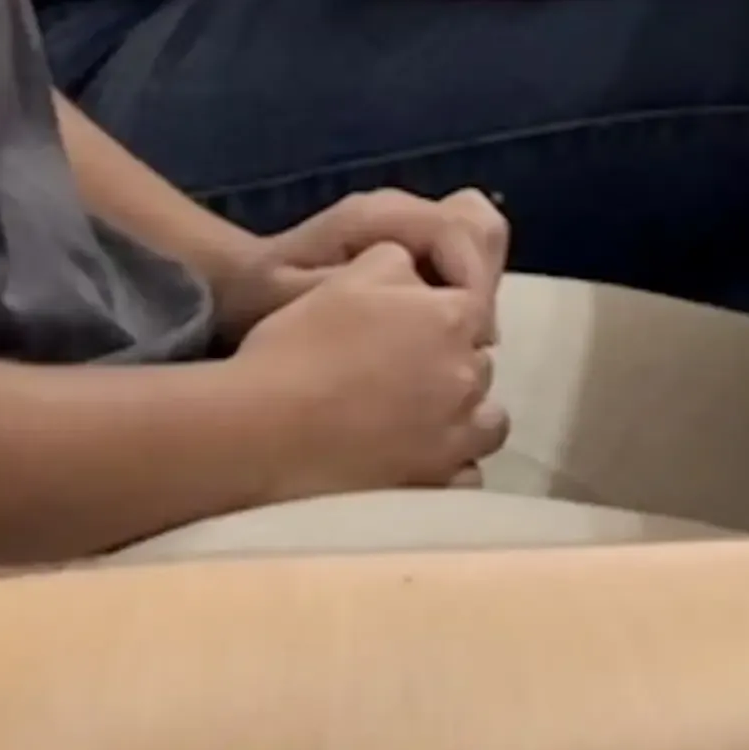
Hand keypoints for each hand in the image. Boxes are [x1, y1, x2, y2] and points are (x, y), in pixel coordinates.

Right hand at [212, 241, 501, 499]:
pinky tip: (414, 463)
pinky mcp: (437, 486)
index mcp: (451, 319)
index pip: (477, 310)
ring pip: (486, 423)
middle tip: (404, 377)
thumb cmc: (299, 346)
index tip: (412, 329)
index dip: (445, 317)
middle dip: (452, 366)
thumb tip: (419, 272)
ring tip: (418, 423)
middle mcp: (466, 377)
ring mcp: (455, 438)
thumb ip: (397, 262)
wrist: (262, 430)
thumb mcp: (347, 277)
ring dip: (463, 419)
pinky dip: (450, 471)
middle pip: (480, 366)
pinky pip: (465, 477)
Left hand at [222, 184, 506, 327]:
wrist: (242, 284)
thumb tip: (425, 307)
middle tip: (468, 344)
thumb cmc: (264, 295)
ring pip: (478, 242)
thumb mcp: (298, 299)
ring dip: (476, 293)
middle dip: (483, 284)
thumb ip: (358, 295)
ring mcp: (408, 224)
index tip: (473, 340)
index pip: (456, 231)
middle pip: (479, 224)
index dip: (473, 284)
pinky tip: (437, 340)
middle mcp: (400, 211)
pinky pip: (459, 262)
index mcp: (376, 217)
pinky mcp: (411, 246)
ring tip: (455, 346)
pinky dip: (462, 297)